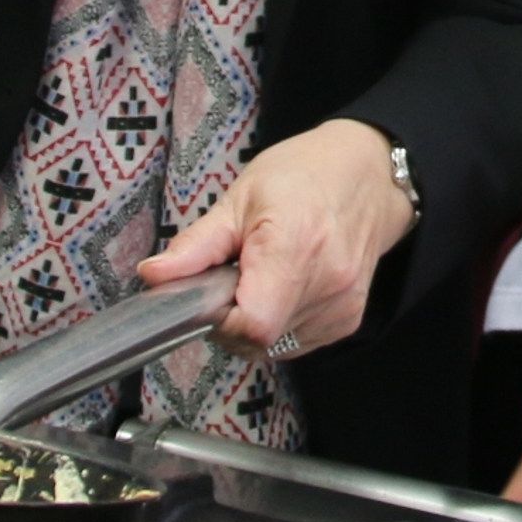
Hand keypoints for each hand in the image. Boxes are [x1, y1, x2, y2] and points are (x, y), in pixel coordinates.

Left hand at [138, 120, 415, 361]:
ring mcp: (342, 305)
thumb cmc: (303, 175)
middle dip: (230, 319)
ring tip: (262, 277)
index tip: (211, 294)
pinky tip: (284, 287)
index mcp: (295, 246)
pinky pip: (296, 341)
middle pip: (258, 339)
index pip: (252, 324)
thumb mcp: (240, 197)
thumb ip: (196, 245)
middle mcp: (327, 282)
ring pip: (275, 346)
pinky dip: (280, 323)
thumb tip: (151, 276)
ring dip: (255, 322)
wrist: (369, 175)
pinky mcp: (349, 320)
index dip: (220, 320)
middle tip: (232, 279)